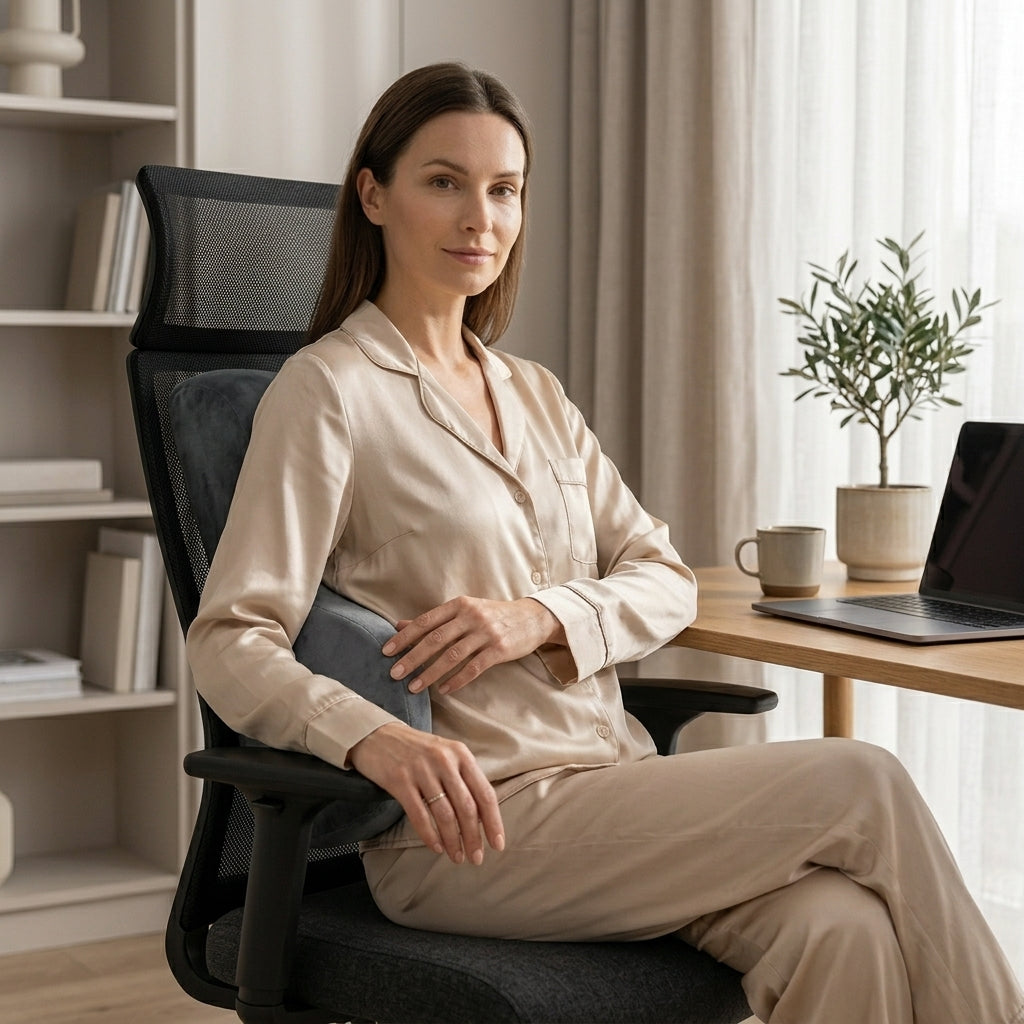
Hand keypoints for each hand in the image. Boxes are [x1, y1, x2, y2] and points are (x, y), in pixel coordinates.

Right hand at [347, 721, 503, 864]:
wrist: (378, 735)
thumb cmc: (418, 750)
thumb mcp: (446, 754)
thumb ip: (464, 778)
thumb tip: (482, 817)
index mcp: (461, 754)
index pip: (484, 793)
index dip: (493, 822)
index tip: (497, 844)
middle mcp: (444, 761)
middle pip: (466, 807)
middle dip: (473, 837)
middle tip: (476, 859)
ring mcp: (421, 770)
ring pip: (444, 814)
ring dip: (453, 841)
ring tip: (457, 857)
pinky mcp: (400, 781)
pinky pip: (419, 815)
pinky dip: (430, 836)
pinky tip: (436, 847)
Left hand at [382, 596, 564, 695]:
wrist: (531, 618)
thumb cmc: (492, 615)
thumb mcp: (464, 611)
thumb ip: (433, 620)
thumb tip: (399, 625)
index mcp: (459, 605)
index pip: (425, 621)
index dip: (404, 637)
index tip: (386, 651)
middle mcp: (471, 616)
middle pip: (435, 639)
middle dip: (412, 658)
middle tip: (393, 673)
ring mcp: (486, 633)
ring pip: (452, 656)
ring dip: (430, 673)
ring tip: (413, 687)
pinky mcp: (499, 649)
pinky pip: (473, 668)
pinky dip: (457, 680)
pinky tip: (444, 690)